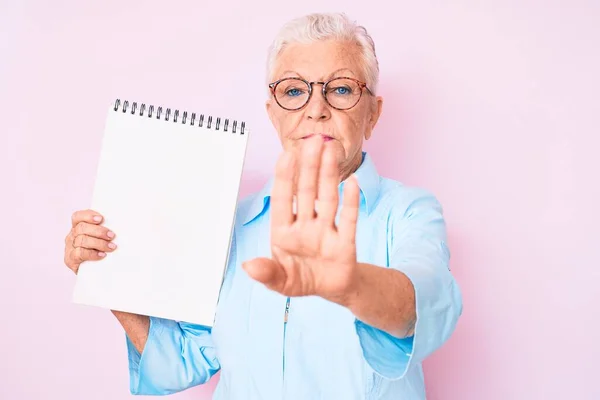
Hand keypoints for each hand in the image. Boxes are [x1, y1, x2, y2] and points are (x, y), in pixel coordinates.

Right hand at [64, 210, 116, 273]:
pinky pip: (80, 253)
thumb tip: (121, 224)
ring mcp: (70, 248)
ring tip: (111, 247)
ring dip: (99, 243)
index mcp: (77, 227)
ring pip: (81, 240)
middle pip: (81, 228)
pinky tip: (102, 255)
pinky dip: (92, 254)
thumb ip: (104, 231)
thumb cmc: (100, 251)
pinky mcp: (70, 260)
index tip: (101, 219)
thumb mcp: (101, 238)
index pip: (78, 217)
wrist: (94, 272)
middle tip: (112, 236)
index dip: (88, 216)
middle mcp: (72, 236)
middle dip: (99, 231)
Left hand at [243, 137, 359, 303]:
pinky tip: (352, 182)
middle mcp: (305, 225)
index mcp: (284, 232)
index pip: (283, 199)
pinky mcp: (345, 242)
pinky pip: (348, 219)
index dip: (284, 177)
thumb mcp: (281, 282)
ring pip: (327, 198)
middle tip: (313, 141)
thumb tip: (248, 266)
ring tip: (330, 150)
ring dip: (328, 175)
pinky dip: (351, 201)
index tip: (287, 155)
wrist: (330, 290)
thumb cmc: (301, 279)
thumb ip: (266, 274)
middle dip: (309, 166)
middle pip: (307, 191)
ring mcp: (325, 231)